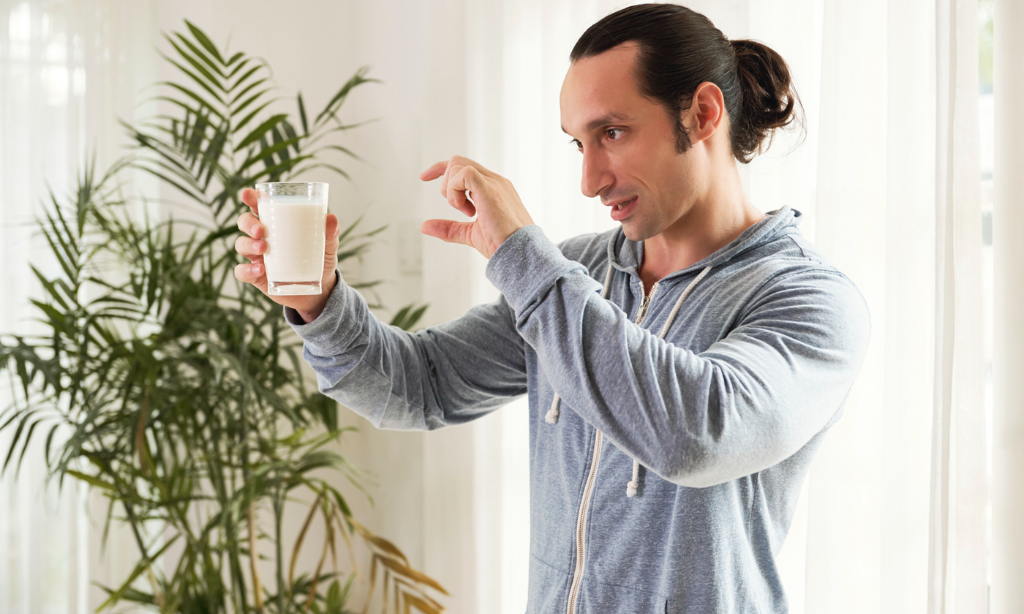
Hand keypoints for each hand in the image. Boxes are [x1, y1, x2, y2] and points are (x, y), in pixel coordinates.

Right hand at [233, 187, 338, 322]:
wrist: (320, 289)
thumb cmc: (320, 260)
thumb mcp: (328, 246)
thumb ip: (330, 233)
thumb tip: (331, 218)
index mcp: (277, 224)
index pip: (259, 207)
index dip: (251, 198)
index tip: (249, 194)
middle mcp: (262, 238)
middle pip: (244, 223)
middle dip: (248, 223)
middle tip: (261, 230)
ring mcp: (257, 257)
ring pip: (241, 245)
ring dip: (248, 244)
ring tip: (263, 248)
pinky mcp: (256, 277)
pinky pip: (241, 272)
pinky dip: (246, 270)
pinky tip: (260, 270)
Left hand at [419, 155, 534, 258]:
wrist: (519, 253)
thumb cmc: (502, 245)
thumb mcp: (469, 234)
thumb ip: (449, 228)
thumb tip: (424, 226)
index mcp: (492, 188)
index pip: (464, 166)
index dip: (441, 169)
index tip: (424, 177)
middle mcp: (494, 181)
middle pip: (458, 161)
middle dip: (445, 182)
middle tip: (457, 208)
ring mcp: (493, 183)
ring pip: (457, 165)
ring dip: (451, 190)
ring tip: (465, 211)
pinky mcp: (489, 189)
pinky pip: (463, 174)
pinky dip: (455, 190)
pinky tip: (465, 209)